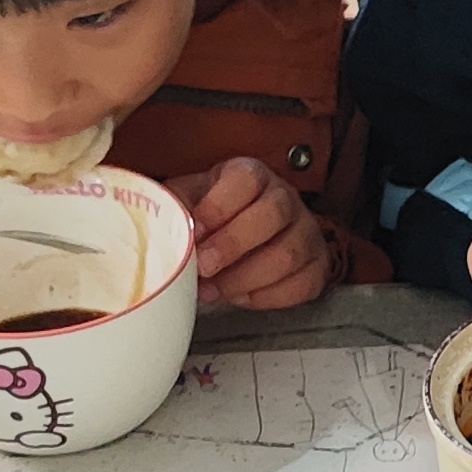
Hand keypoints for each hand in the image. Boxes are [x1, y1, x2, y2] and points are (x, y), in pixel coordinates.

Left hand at [180, 157, 327, 309]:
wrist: (243, 231)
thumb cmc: (211, 215)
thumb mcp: (187, 200)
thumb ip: (173, 209)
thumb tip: (155, 226)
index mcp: (252, 174)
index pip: (246, 180)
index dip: (218, 206)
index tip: (193, 231)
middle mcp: (286, 198)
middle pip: (273, 215)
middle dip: (233, 245)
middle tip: (203, 267)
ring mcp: (307, 232)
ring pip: (288, 254)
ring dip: (246, 278)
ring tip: (214, 290)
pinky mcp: (317, 266)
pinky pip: (301, 285)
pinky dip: (266, 296)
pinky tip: (240, 296)